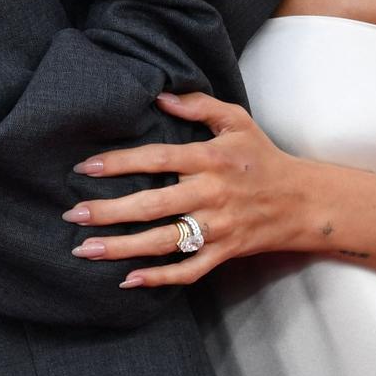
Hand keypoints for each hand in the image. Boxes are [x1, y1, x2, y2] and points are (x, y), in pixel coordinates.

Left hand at [63, 91, 310, 286]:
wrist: (302, 201)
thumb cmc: (262, 157)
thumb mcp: (237, 120)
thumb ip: (199, 105)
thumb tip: (160, 97)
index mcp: (211, 158)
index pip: (158, 159)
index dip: (120, 163)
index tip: (85, 168)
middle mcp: (212, 193)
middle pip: (153, 205)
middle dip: (109, 211)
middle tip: (73, 215)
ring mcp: (218, 227)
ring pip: (164, 242)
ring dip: (122, 248)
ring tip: (85, 250)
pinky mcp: (224, 252)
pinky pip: (189, 270)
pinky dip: (160, 278)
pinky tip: (128, 279)